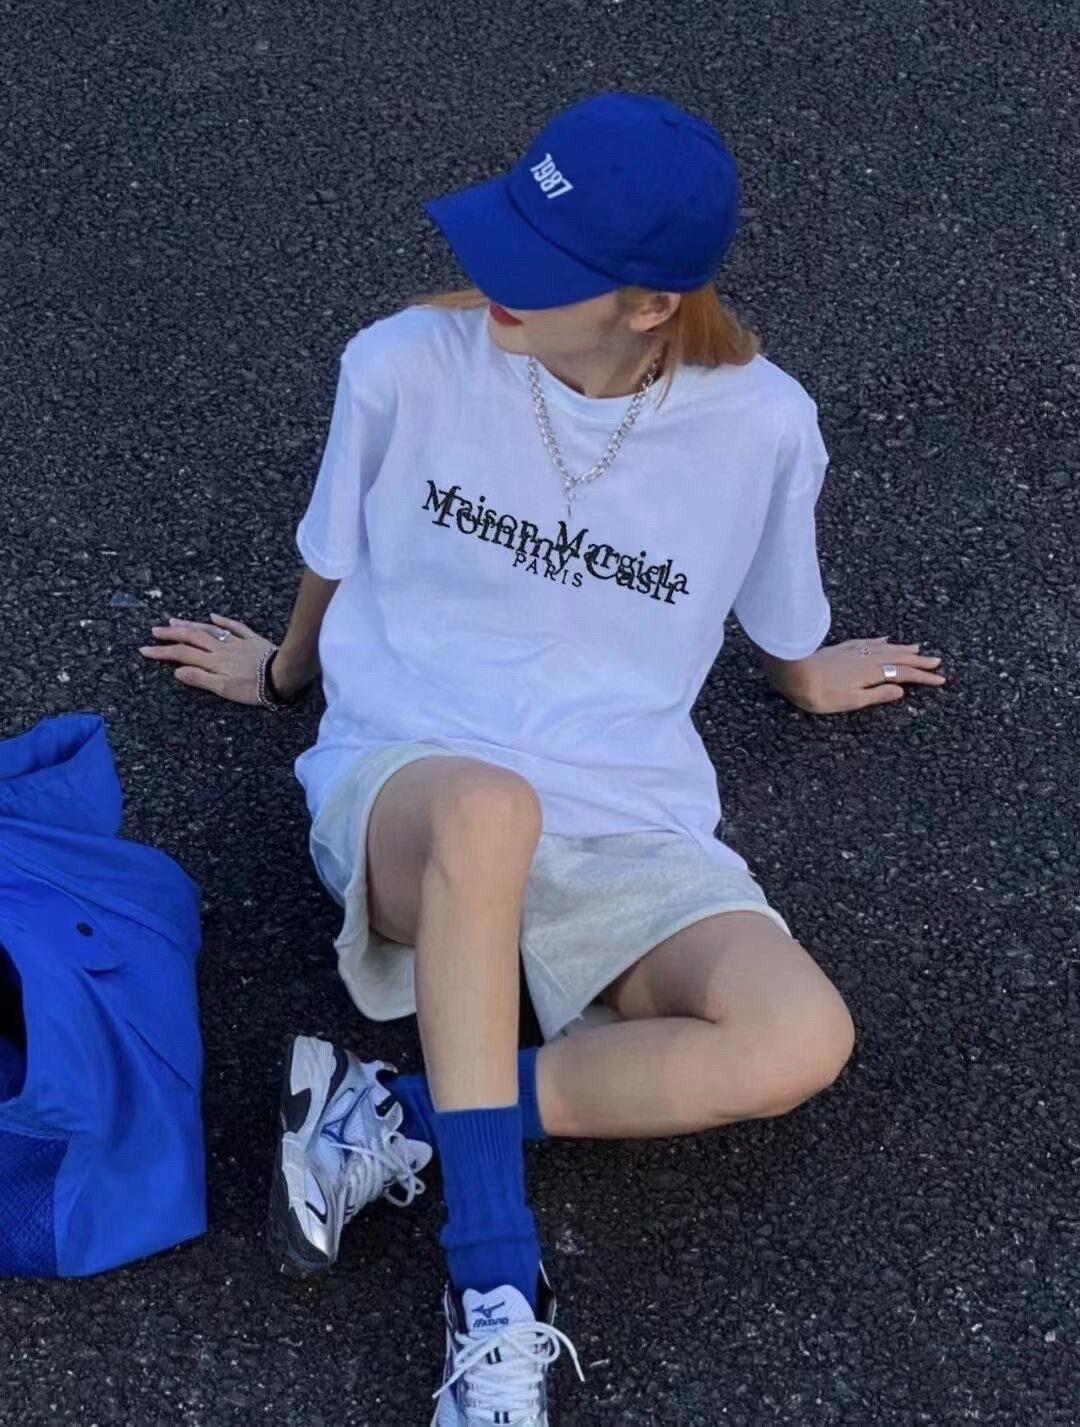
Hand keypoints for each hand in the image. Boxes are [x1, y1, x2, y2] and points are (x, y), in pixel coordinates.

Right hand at [139, 613, 276, 705]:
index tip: (144, 650)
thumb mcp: (224, 689)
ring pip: (209, 630)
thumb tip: (177, 672)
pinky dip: (221, 621)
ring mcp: (237, 642)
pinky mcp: (252, 639)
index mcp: (213, 661)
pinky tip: (212, 616)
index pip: (182, 654)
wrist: (284, 674)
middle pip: (192, 637)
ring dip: (190, 624)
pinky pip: (234, 626)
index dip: (162, 652)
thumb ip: (201, 679)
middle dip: (171, 634)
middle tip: (154, 631)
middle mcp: (221, 648)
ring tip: (173, 620)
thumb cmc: (254, 688)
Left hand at [791, 637, 946, 714]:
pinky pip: (868, 642)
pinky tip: (885, 639)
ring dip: (903, 649)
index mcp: (872, 672)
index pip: (904, 674)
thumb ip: (877, 694)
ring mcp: (854, 651)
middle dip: (919, 661)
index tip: (940, 679)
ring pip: (885, 648)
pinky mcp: (842, 648)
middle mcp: (867, 658)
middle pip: (899, 658)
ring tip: (918, 648)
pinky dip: (881, 641)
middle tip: (937, 662)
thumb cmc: (820, 693)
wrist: (793, 673)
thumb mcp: (851, 701)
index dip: (923, 678)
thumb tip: (901, 690)